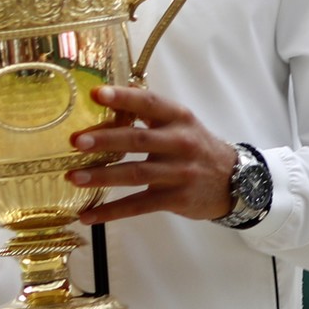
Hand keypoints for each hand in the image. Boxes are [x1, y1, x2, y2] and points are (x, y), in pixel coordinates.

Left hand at [68, 85, 238, 222]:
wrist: (234, 181)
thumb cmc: (197, 148)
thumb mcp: (181, 125)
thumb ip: (150, 116)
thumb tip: (107, 104)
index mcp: (179, 118)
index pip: (149, 103)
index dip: (123, 98)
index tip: (96, 94)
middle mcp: (180, 142)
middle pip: (138, 140)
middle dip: (106, 139)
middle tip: (77, 141)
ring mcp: (179, 172)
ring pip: (135, 174)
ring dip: (102, 176)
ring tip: (74, 177)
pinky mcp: (176, 198)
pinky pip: (139, 205)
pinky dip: (111, 211)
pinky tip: (88, 214)